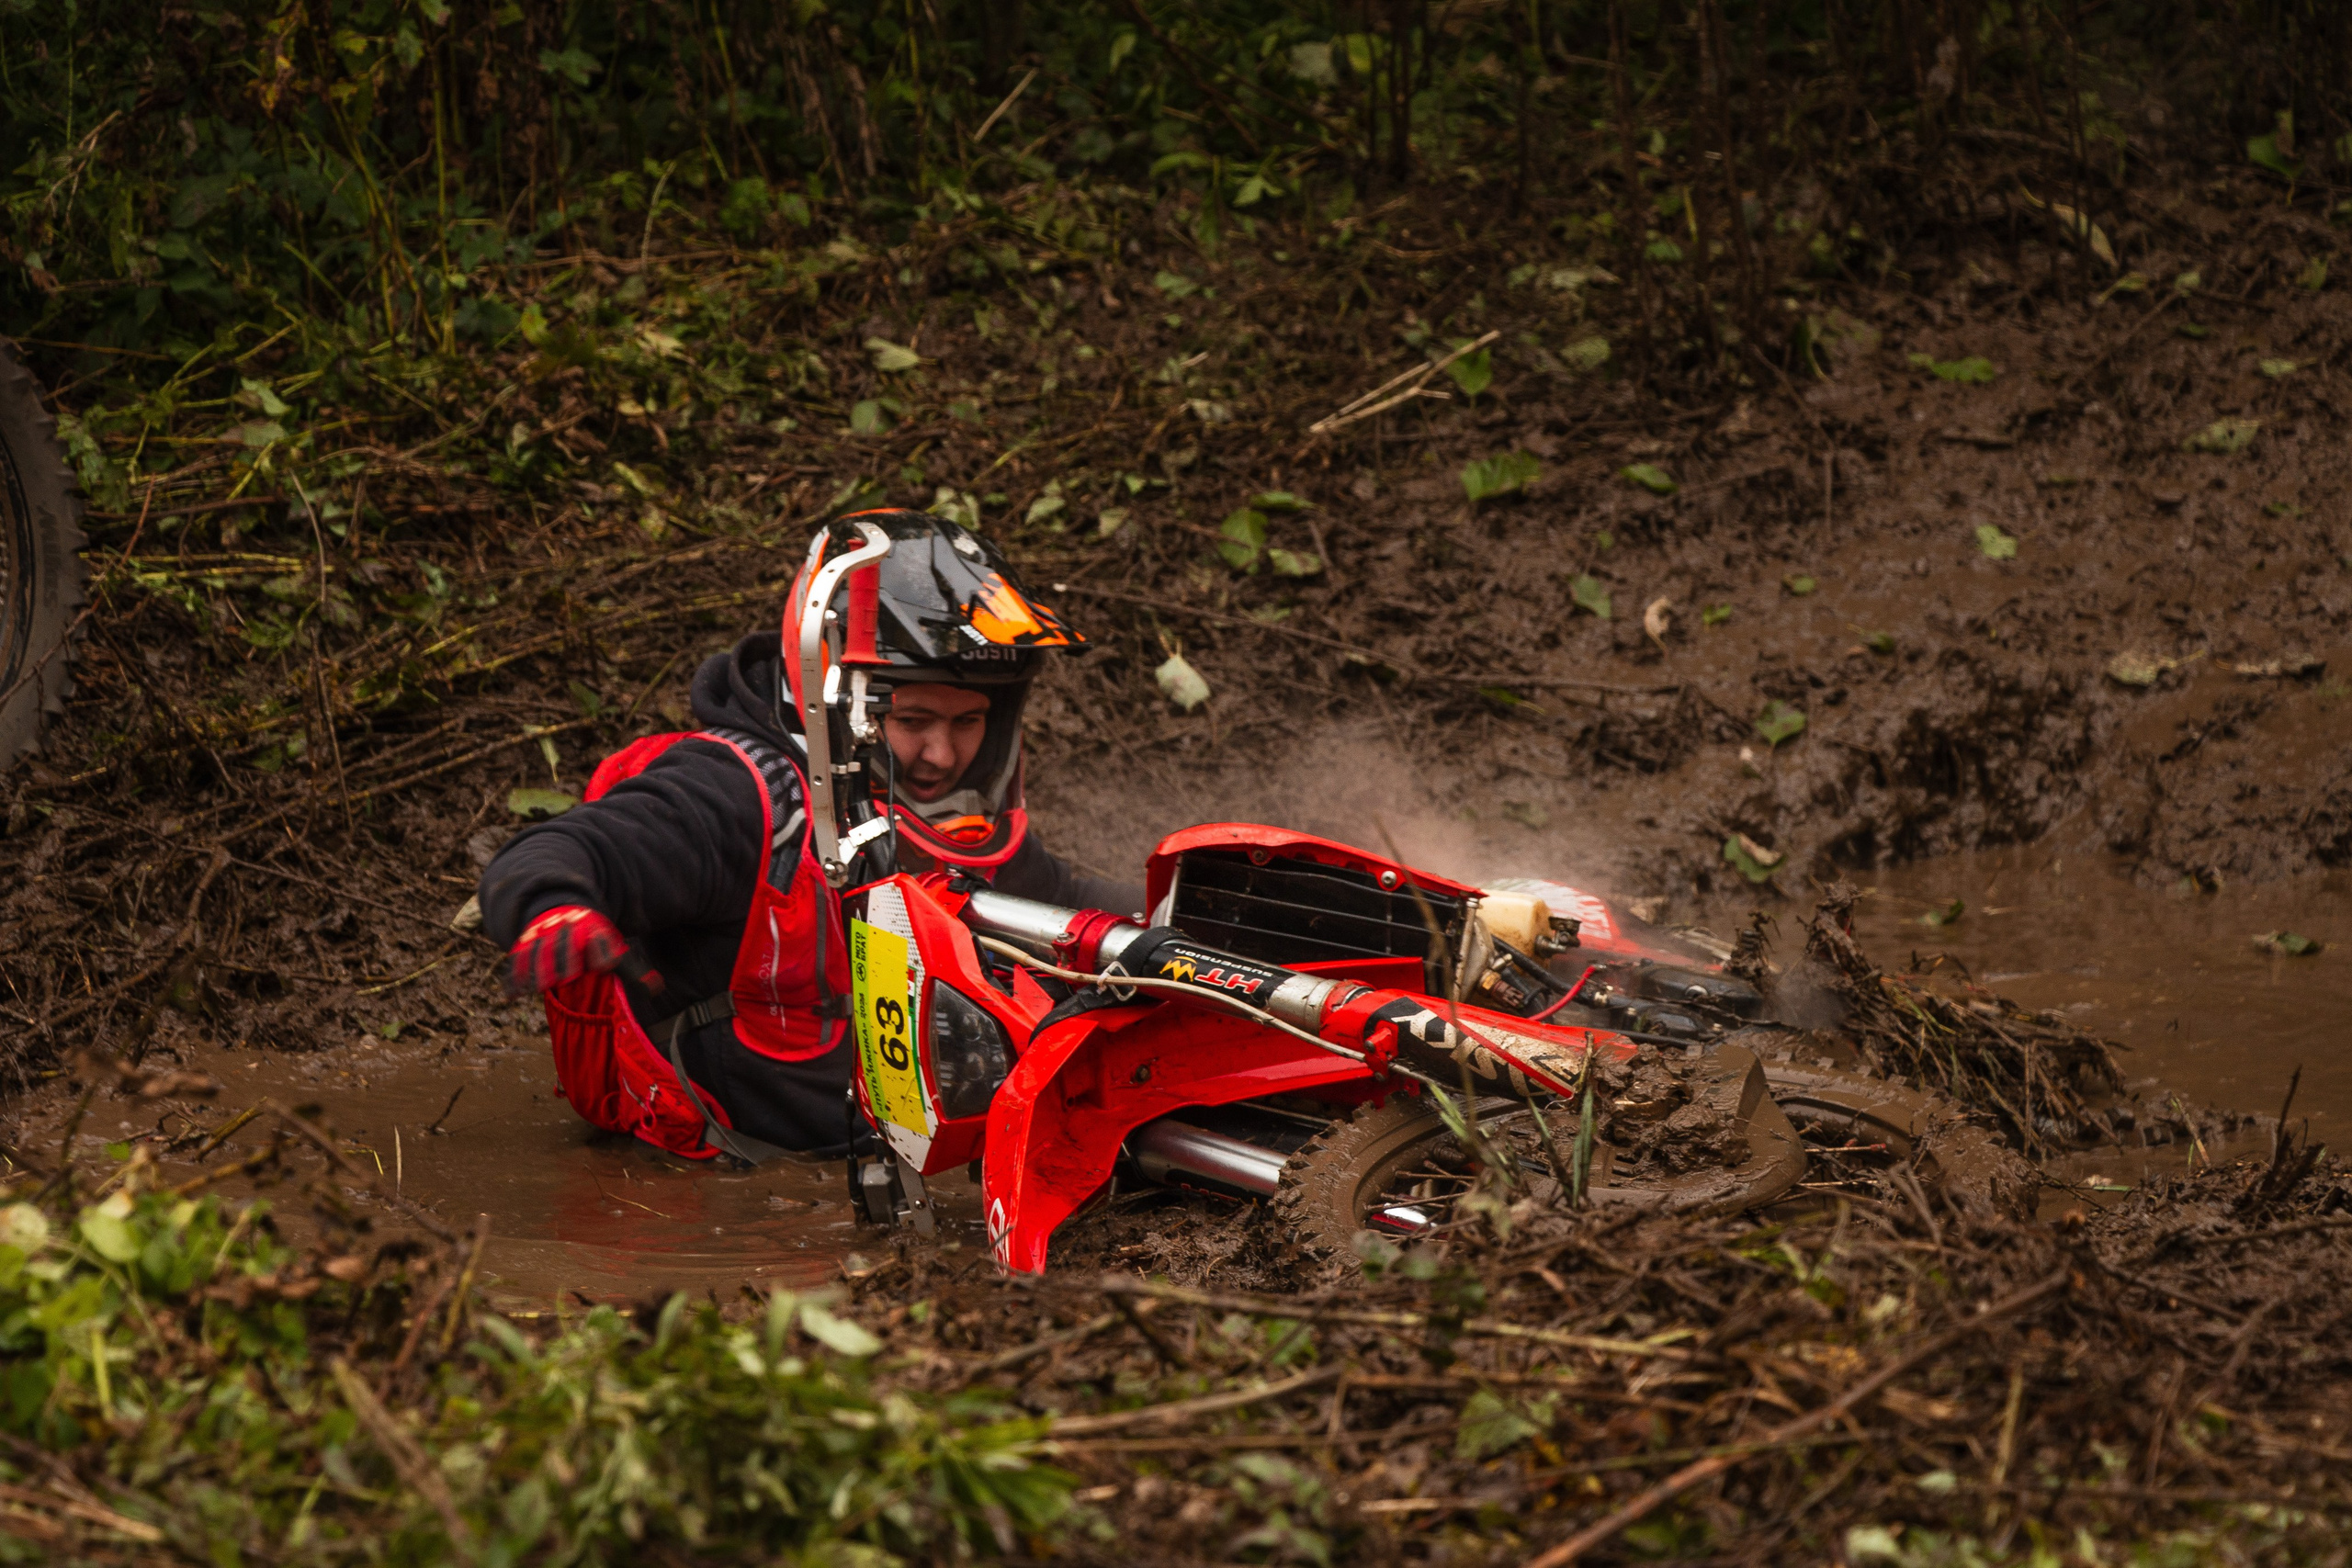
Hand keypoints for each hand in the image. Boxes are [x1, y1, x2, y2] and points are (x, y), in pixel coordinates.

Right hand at [505, 906, 660, 996]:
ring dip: (538, 970)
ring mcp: (544, 937)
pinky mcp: (524, 945)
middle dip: (565, 962)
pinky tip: (512, 996)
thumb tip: (656, 990)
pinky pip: (517, 962)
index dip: (602, 953)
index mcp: (593, 933)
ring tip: (540, 987)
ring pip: (539, 955)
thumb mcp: (612, 948)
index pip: (599, 944)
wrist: (560, 909)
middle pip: (565, 951)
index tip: (605, 965)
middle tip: (565, 978)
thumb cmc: (590, 940)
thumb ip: (632, 971)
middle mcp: (567, 933)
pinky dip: (514, 978)